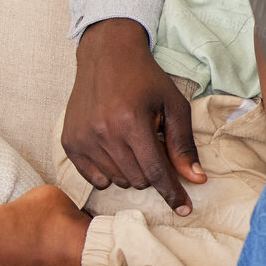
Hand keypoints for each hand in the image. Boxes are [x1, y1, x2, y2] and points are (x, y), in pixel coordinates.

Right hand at [61, 18, 204, 214]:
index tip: (185, 209)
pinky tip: (116, 152)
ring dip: (132, 172)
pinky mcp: (69, 142)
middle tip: (154, 147)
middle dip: (153, 172)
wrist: (107, 56)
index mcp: (131, 122)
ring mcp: (82, 138)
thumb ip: (183, 144)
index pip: (156, 172)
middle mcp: (103, 133)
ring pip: (117, 181)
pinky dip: (109, 173)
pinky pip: (94, 178)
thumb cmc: (145, 80)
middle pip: (138, 179)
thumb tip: (196, 179)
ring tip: (135, 143)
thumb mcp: (174, 106)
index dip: (173, 193)